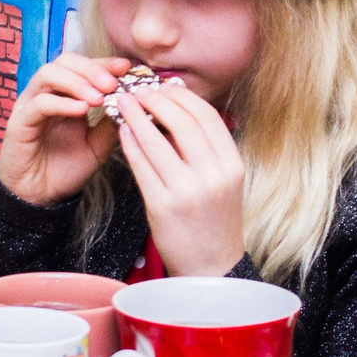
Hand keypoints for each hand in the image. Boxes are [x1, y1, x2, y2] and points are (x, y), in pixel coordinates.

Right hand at [0, 53, 126, 206]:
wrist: (42, 197)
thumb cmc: (67, 169)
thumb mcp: (98, 145)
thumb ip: (111, 122)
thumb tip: (132, 100)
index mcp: (66, 95)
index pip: (83, 66)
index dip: (104, 63)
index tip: (126, 67)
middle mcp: (46, 94)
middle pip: (65, 61)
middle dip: (92, 68)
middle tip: (112, 83)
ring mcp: (30, 105)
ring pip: (48, 74)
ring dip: (77, 81)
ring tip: (99, 98)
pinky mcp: (19, 122)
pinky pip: (39, 103)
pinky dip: (62, 103)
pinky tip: (81, 110)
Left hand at [114, 81, 245, 276]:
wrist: (210, 268)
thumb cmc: (213, 220)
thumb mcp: (223, 181)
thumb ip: (206, 149)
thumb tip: (175, 110)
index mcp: (232, 164)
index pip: (206, 115)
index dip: (181, 96)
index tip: (163, 88)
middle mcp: (213, 175)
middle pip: (182, 121)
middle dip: (156, 100)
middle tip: (139, 91)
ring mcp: (187, 190)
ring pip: (156, 140)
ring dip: (137, 116)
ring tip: (125, 104)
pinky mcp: (163, 206)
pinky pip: (141, 164)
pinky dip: (130, 143)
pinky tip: (123, 132)